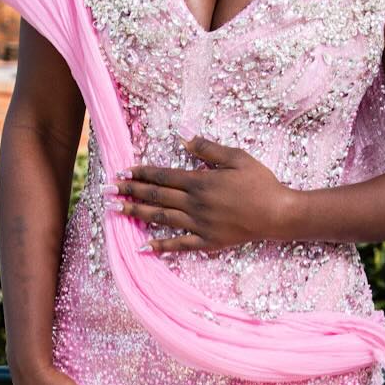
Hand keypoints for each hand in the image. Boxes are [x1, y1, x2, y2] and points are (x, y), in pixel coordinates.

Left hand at [107, 134, 293, 254]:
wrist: (278, 213)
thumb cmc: (260, 182)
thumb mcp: (237, 157)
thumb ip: (208, 148)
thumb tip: (183, 137)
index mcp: (200, 181)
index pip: (162, 175)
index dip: (140, 173)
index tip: (122, 171)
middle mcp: (195, 203)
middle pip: (156, 195)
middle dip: (130, 191)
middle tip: (106, 190)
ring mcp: (200, 224)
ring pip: (161, 218)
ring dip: (137, 212)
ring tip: (116, 210)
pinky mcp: (208, 241)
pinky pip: (180, 245)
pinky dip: (161, 247)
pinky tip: (143, 248)